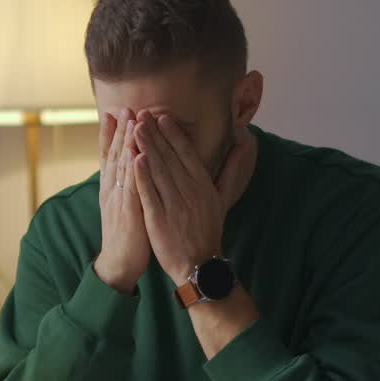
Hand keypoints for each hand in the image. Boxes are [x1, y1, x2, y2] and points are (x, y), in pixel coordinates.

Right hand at [93, 109, 149, 294]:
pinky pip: (131, 187)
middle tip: (123, 107)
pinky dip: (134, 169)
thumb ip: (128, 182)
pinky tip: (137, 154)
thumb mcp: (124, 203)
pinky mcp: (128, 212)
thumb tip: (132, 162)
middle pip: (114, 154)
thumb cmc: (127, 233)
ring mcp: (118, 199)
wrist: (119, 261)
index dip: (111, 133)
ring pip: (121, 166)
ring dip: (125, 143)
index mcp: (111, 186)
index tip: (115, 111)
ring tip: (130, 121)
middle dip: (119, 130)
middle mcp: (112, 189)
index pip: (110, 154)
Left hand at [133, 114, 246, 285]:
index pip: (187, 154)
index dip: (173, 134)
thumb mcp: (223, 199)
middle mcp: (190, 192)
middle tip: (141, 114)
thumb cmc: (208, 230)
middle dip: (155, 135)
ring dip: (146, 148)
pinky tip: (134, 160)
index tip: (161, 117)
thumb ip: (230, 171)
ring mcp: (174, 205)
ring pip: (158, 171)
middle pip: (170, 158)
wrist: (199, 265)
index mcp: (203, 185)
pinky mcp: (159, 219)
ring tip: (135, 129)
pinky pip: (149, 194)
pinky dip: (142, 176)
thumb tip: (245, 145)